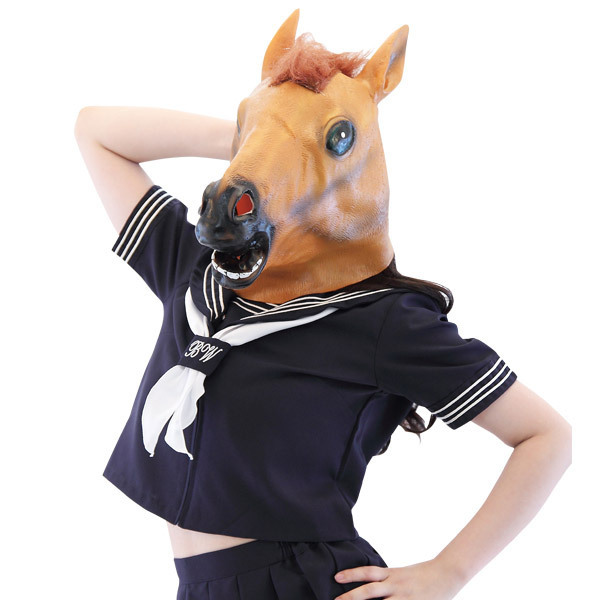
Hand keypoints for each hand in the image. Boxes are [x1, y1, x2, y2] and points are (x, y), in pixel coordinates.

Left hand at [333, 558, 464, 599]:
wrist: (447, 573)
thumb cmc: (422, 575)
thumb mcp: (401, 574)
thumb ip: (386, 580)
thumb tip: (369, 584)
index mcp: (392, 574)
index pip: (368, 572)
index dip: (352, 574)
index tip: (336, 577)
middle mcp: (396, 584)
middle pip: (370, 590)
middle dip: (351, 596)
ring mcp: (405, 597)